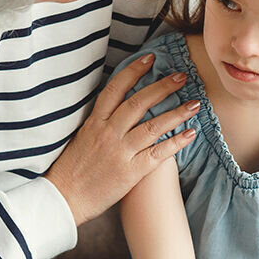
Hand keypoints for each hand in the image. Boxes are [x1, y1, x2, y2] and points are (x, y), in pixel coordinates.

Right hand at [45, 54, 198, 225]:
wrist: (63, 200)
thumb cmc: (71, 171)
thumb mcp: (80, 138)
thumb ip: (99, 124)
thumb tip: (118, 110)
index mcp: (94, 122)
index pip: (115, 89)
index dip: (134, 71)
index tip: (150, 59)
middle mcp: (108, 133)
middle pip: (139, 103)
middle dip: (162, 87)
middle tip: (181, 77)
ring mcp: (120, 152)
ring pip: (153, 126)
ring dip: (176, 113)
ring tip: (195, 104)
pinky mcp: (130, 172)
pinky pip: (158, 153)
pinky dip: (176, 142)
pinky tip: (191, 133)